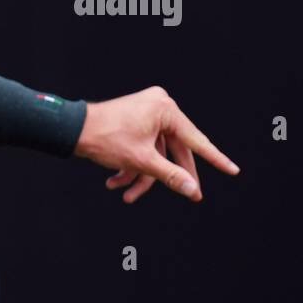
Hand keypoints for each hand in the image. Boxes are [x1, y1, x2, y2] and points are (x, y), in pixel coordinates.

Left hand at [75, 86, 238, 202]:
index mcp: (165, 109)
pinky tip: (114, 182)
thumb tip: (191, 189)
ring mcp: (145, 113)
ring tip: (126, 195)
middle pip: (174, 150)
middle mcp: (158, 107)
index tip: (233, 170)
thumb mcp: (141, 161)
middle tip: (191, 196)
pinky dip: (131, 166)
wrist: (70, 130)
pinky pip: (142, 147)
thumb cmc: (104, 138)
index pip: (195, 141)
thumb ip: (170, 175)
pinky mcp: (134, 121)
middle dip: (169, 176)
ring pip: (154, 153)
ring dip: (141, 176)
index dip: (214, 159)